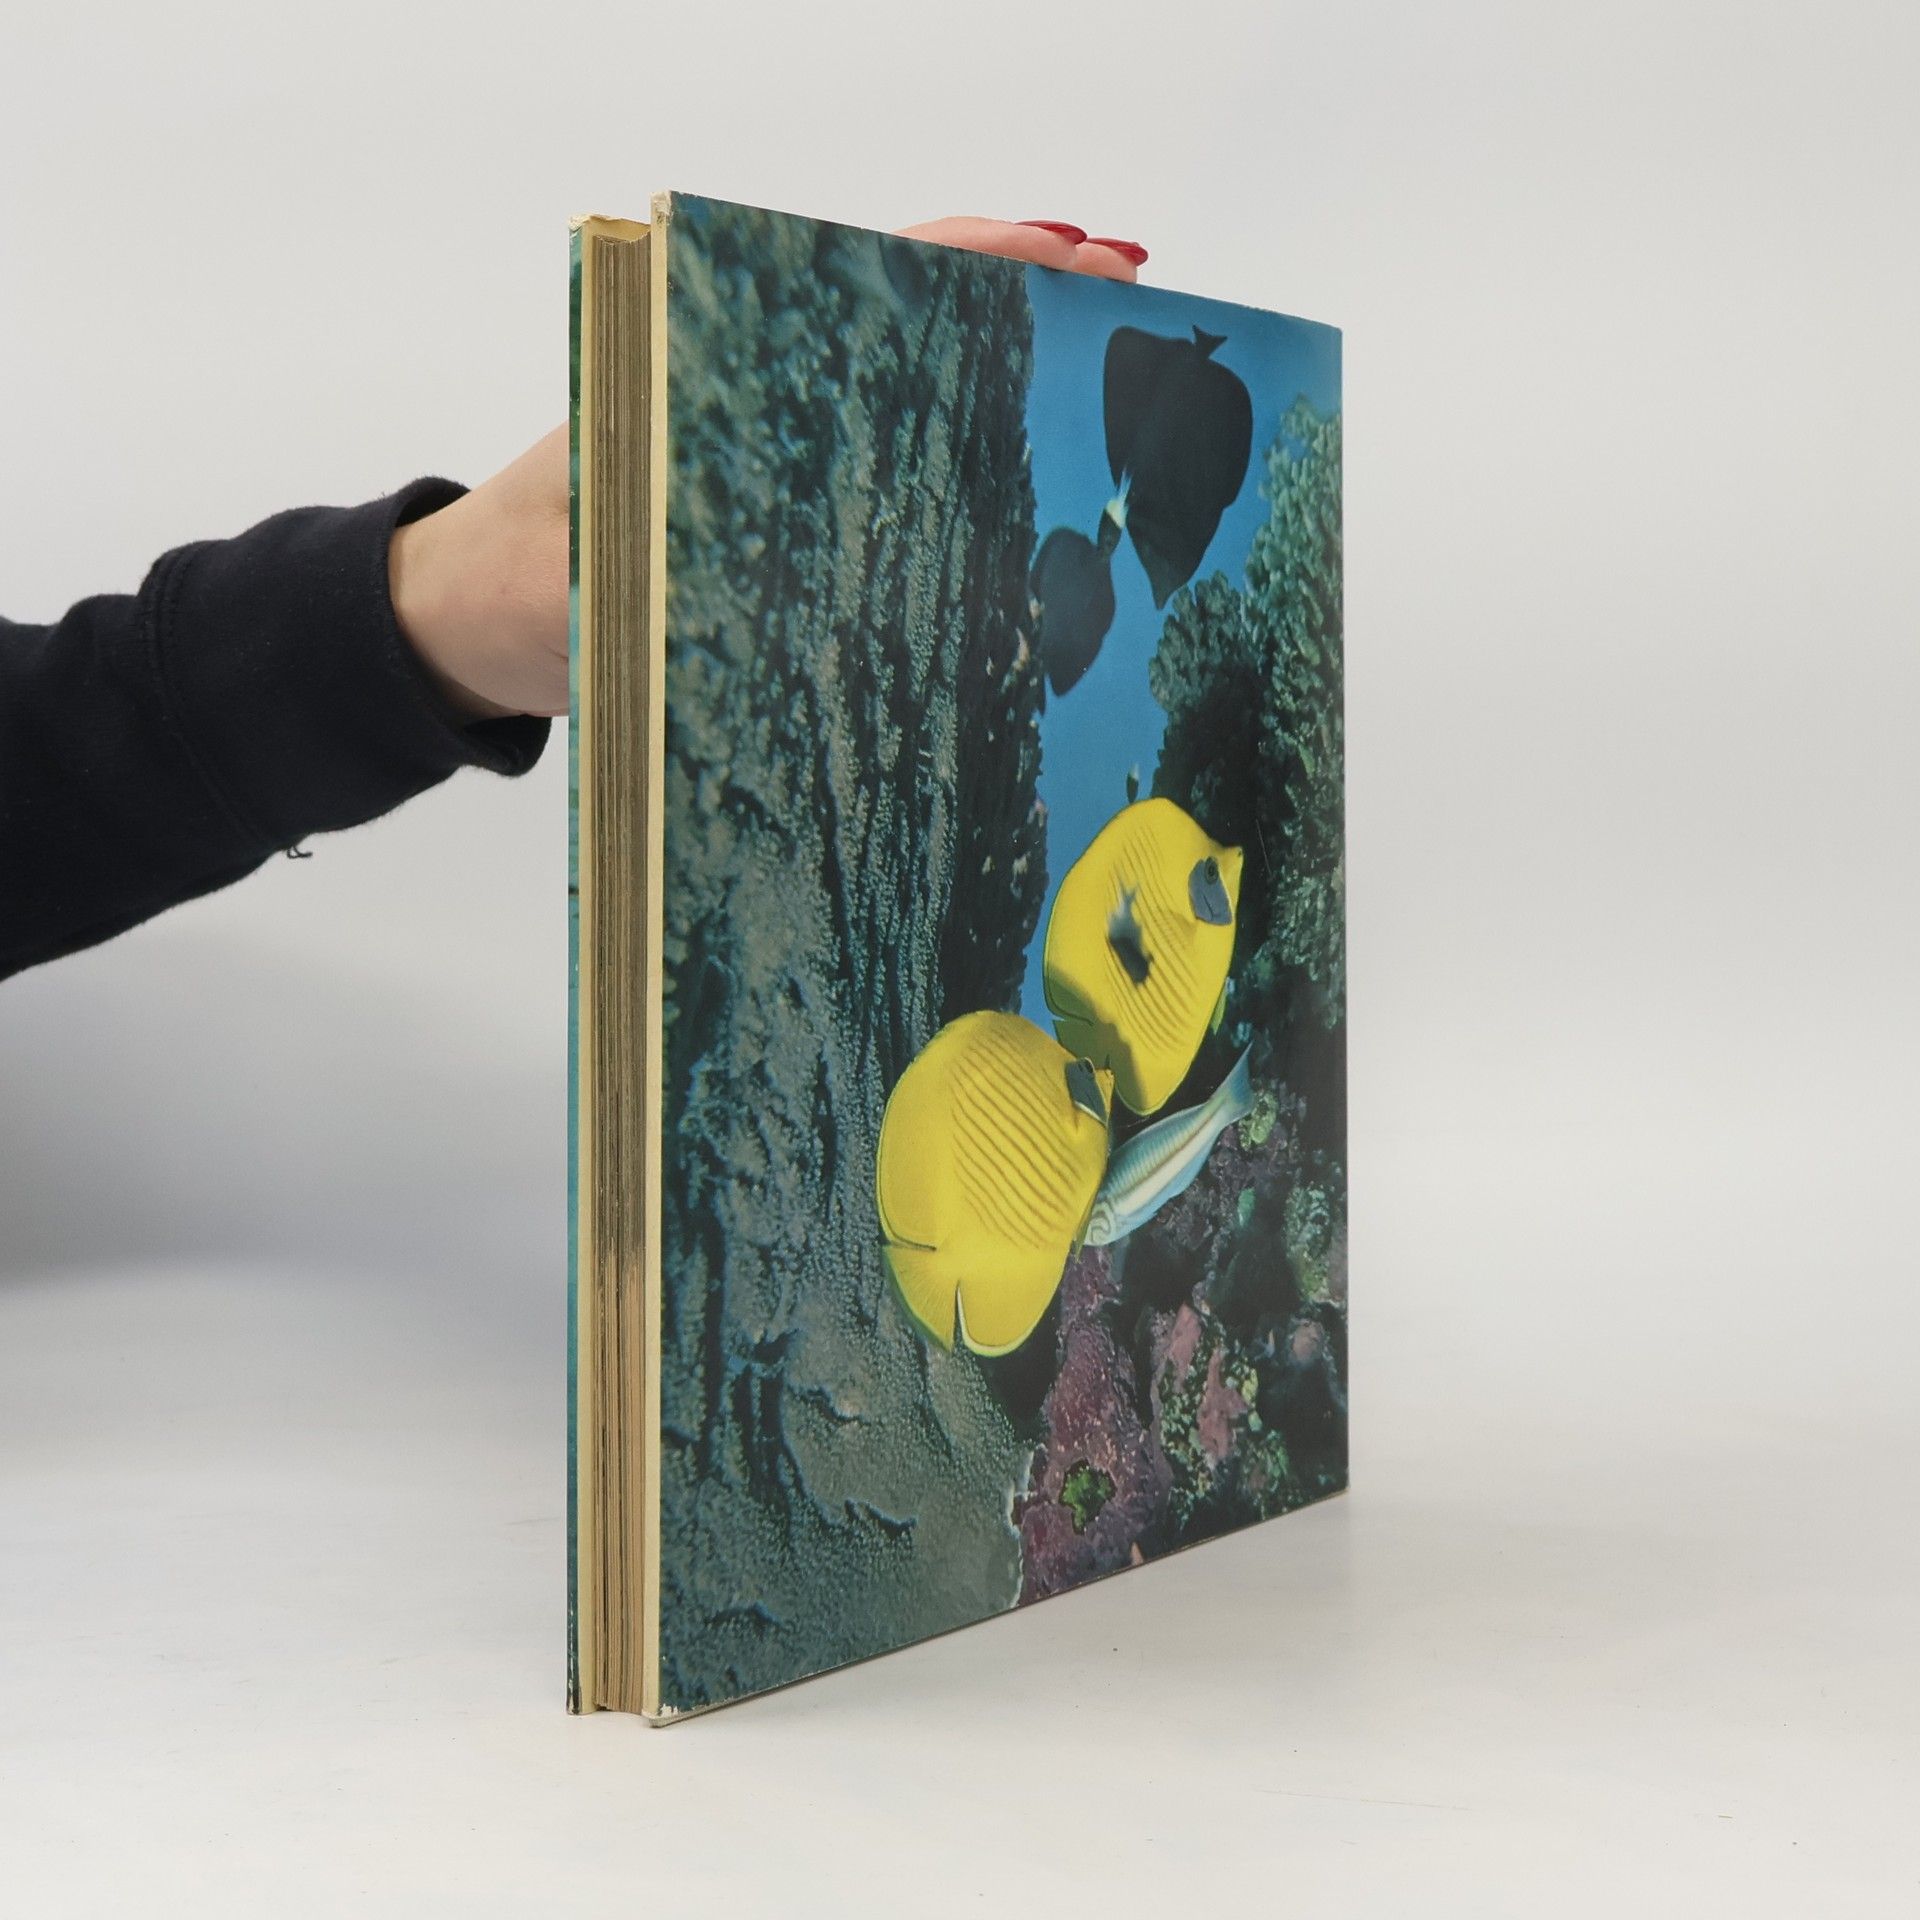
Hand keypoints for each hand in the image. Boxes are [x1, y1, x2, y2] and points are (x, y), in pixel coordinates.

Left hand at [390, 219, 1146, 721]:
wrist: (464, 630)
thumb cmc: (512, 583)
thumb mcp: (582, 560)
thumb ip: (661, 556)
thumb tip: (780, 576)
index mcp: (721, 366)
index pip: (873, 280)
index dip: (983, 260)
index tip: (1080, 258)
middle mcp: (765, 400)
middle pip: (918, 335)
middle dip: (1030, 316)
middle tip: (1138, 312)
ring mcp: (785, 468)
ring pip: (918, 417)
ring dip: (1014, 408)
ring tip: (1120, 412)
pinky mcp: (787, 536)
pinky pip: (898, 509)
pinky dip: (968, 507)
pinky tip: (1036, 534)